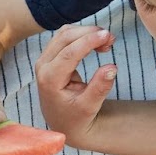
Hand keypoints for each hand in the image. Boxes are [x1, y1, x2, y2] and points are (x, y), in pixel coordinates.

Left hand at [35, 26, 116, 146]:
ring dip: (87, 32)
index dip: (88, 41)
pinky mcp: (50, 56)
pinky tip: (97, 43)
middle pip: (65, 37)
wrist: (64, 121)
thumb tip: (112, 67)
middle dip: (90, 33)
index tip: (108, 35)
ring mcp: (44, 59)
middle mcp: (43, 66)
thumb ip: (100, 88)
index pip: (68, 53)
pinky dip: (82, 35)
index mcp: (49, 79)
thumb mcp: (89, 107)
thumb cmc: (76, 116)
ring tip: (107, 43)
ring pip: (65, 34)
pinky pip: (65, 37)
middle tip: (112, 39)